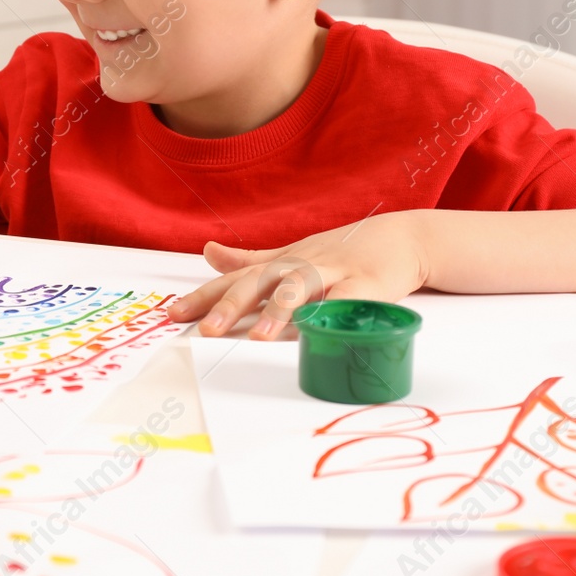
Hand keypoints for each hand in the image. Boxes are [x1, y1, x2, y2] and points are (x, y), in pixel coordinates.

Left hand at [167, 212, 428, 340]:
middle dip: (232, 306)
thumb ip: (250, 260)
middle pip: (261, 283)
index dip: (205, 296)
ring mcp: (334, 274)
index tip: (173, 315)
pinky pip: (347, 302)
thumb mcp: (292, 254)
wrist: (402, 238)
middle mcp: (302, 265)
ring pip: (301, 288)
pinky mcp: (368, 286)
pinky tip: (318, 329)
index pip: (236, 280)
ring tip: (258, 337)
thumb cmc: (342, 252)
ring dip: (279, 312)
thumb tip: (208, 253)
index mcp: (282, 263)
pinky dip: (332, 314)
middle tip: (206, 330)